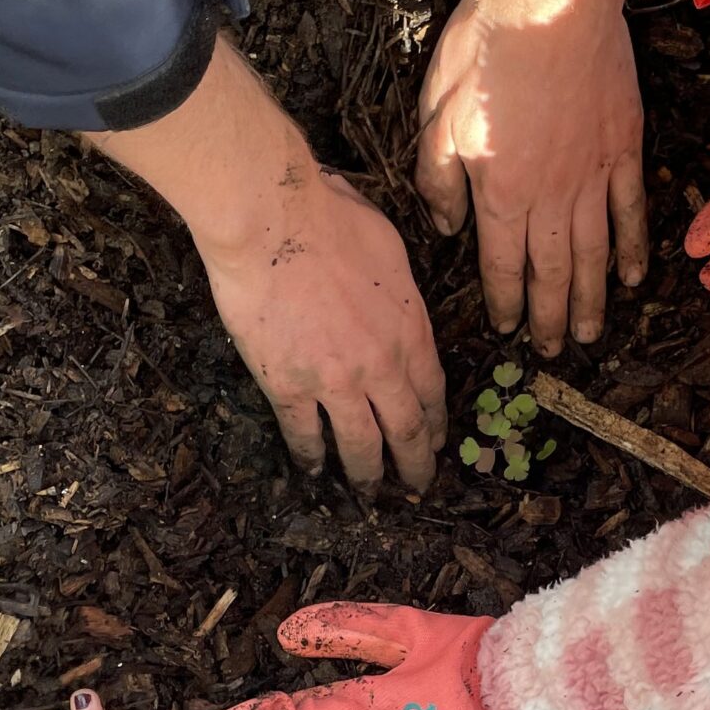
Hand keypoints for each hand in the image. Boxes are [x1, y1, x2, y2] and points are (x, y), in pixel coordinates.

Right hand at [198, 167, 448, 490]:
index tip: (438, 441)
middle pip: (407, 430)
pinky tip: (313, 472)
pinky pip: (304, 435)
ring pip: (361, 446)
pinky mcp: (288, 387)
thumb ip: (395, 283)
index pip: (433, 390)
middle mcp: (382, 365)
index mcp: (410, 327)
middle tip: (417, 485)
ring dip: (367, 475)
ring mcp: (335, 382)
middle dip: (415, 464)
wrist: (271, 220)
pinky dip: (311, 459)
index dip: (436, 423)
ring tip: (369, 495)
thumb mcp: (388, 244)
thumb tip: (387, 286)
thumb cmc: (328, 215)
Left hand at [416, 0, 649, 355]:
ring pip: (594, 254)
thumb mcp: (436, 111)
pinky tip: (632, 278)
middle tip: (552, 352)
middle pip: (553, 272)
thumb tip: (448, 228)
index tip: (507, 330)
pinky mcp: (623, 148)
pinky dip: (633, 249)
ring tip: (589, 334)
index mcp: (500, 191)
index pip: (501, 264)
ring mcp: (594, 175)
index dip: (505, 302)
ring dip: (591, 299)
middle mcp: (551, 196)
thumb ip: (438, 177)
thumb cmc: (487, 47)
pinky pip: (631, 212)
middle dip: (550, 317)